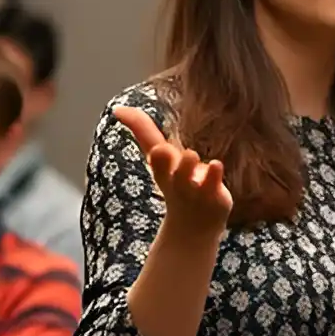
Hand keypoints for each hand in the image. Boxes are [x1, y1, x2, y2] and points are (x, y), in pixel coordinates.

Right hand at [113, 106, 232, 236]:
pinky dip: (214, 175)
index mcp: (162, 168)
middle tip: (162, 149)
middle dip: (163, 160)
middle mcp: (175, 178)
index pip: (150, 148)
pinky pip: (213, 184)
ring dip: (187, 166)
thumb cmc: (176, 184)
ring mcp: (194, 188)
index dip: (140, 131)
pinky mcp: (214, 195)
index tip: (124, 113)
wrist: (193, 227)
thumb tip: (117, 108)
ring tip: (190, 155)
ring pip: (188, 177)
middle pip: (166, 169)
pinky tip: (217, 165)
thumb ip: (142, 131)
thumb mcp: (158, 159)